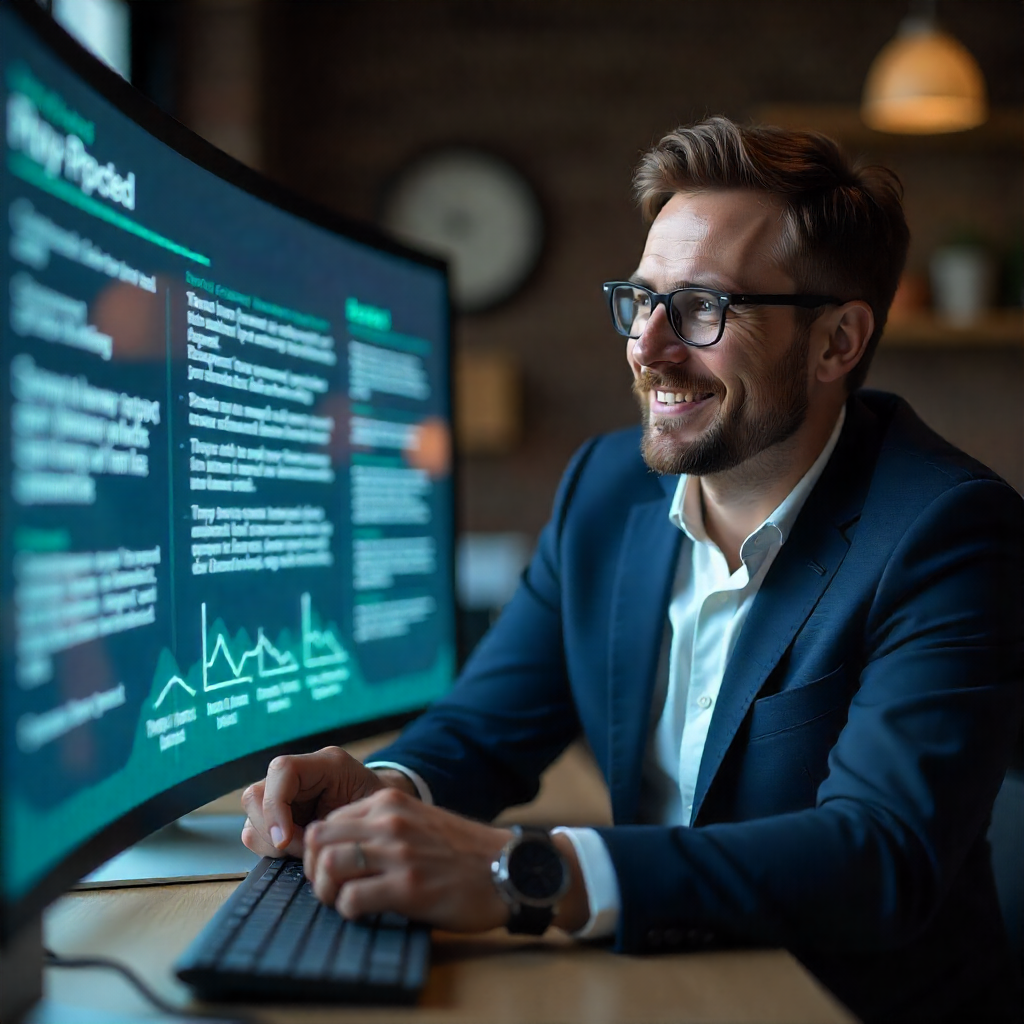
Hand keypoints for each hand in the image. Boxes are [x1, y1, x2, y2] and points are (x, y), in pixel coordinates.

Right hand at [241, 746, 396, 857]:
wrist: (383, 815)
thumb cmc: (381, 810)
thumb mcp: (371, 809)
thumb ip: (341, 820)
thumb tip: (303, 843)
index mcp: (325, 764)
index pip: (282, 770)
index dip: (276, 805)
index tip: (285, 839)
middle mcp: (299, 775)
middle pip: (255, 796)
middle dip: (271, 830)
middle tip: (298, 849)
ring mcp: (284, 795)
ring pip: (251, 818)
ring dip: (271, 843)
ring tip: (303, 851)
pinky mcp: (278, 816)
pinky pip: (256, 834)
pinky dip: (271, 849)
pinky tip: (296, 852)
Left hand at [303, 787, 513, 931]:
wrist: (508, 867)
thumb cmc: (463, 851)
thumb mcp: (418, 820)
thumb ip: (382, 826)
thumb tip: (340, 847)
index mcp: (389, 803)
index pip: (326, 821)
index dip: (318, 850)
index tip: (329, 870)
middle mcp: (389, 822)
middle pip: (317, 841)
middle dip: (313, 870)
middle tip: (329, 889)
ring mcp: (398, 853)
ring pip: (327, 867)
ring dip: (326, 892)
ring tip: (343, 902)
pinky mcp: (407, 887)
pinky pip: (351, 899)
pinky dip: (348, 911)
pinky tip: (365, 913)